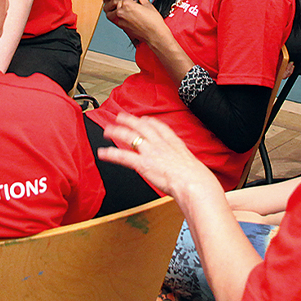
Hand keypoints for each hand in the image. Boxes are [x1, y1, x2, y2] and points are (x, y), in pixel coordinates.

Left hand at [97, 113, 220, 201]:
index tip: (144, 119)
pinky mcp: (143, 164)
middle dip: (130, 120)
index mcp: (174, 143)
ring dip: (117, 131)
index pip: (159, 127)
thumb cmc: (196, 178)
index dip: (150, 121)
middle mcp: (160, 144)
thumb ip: (184, 164)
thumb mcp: (192, 165)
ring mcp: (151, 152)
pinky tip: (103, 153)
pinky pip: (123, 156)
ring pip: (130, 137)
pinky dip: (111, 154)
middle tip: (120, 117)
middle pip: (142, 127)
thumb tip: (186, 170)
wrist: (194, 183)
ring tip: (108, 130)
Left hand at [102, 0, 167, 43]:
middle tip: (134, 3)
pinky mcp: (123, 27)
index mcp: (127, 5)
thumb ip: (143, 0)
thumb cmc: (153, 22)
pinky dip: (123, 17)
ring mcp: (121, 21)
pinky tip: (130, 17)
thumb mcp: (149, 6)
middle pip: (119, 2)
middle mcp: (122, 12)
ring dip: (121, 9)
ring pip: (116, 11)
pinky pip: (119, 20)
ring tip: (129, 9)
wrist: (154, 35)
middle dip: (126, 2)